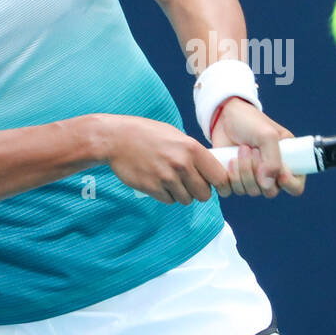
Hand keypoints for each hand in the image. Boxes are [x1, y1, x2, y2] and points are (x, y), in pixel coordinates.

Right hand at [101, 114, 230, 204]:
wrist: (116, 138)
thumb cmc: (147, 134)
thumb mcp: (176, 135)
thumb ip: (193, 152)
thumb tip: (210, 169)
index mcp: (192, 148)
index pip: (219, 177)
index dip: (219, 184)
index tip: (215, 186)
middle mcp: (182, 164)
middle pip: (204, 194)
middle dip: (198, 191)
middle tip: (189, 183)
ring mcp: (166, 177)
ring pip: (186, 199)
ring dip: (181, 194)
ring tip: (171, 180)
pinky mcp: (152, 188)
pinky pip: (169, 200)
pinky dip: (166, 195)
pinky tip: (159, 182)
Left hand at [210, 98, 305, 198]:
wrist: (226, 116)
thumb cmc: (251, 122)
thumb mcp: (267, 135)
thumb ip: (272, 159)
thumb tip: (267, 185)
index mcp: (287, 163)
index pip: (296, 187)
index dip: (288, 183)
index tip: (279, 171)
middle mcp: (271, 174)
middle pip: (269, 192)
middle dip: (257, 172)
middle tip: (252, 150)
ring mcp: (251, 179)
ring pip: (249, 191)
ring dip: (242, 171)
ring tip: (241, 149)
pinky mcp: (232, 180)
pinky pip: (229, 191)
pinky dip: (226, 178)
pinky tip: (227, 161)